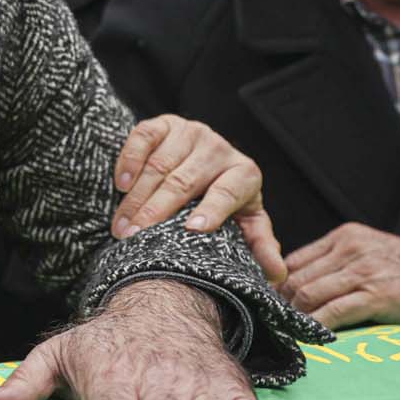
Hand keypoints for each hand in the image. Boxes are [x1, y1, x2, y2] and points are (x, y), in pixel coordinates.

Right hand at [113, 114, 283, 284]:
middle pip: (184, 181)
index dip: (213, 209)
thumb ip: (259, 244)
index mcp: (244, 173)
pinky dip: (129, 160)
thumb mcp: (245, 221)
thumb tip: (278, 275)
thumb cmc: (224, 199)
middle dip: (156, 211)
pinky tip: (121, 184)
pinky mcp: (165, 123)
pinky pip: (143, 136)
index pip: (228, 191)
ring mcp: (191, 133)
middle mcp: (219, 149)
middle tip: (134, 237)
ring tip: (121, 226)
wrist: (206, 161)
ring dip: (136, 198)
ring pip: (159, 164)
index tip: (194, 229)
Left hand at [281, 223, 399, 328]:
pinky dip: (315, 327)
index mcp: (344, 237)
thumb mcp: (370, 252)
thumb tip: (300, 288)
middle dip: (281, 304)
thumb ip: (337, 263)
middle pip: (296, 279)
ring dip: (294, 318)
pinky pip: (333, 313)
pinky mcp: (377, 295)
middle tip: (273, 324)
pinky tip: (310, 338)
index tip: (271, 304)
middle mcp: (349, 249)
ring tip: (288, 333)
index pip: (294, 260)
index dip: (278, 285)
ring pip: (308, 295)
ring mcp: (363, 272)